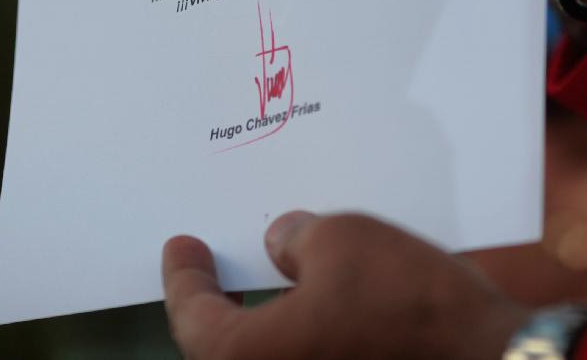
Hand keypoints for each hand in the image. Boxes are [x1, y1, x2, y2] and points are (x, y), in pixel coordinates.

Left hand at [163, 211, 527, 359]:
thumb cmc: (405, 302)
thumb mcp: (339, 239)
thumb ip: (293, 239)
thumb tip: (281, 246)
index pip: (193, 319)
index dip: (183, 276)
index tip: (181, 244)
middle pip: (226, 348)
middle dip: (217, 301)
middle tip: (214, 262)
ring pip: (271, 356)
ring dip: (263, 318)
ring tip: (271, 270)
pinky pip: (309, 359)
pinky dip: (301, 333)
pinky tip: (320, 297)